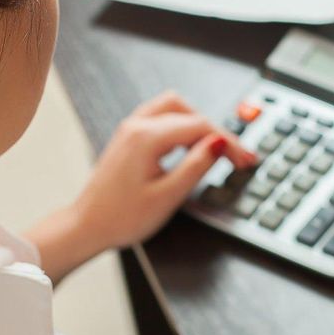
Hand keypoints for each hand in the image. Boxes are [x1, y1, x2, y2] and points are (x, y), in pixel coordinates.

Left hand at [74, 91, 256, 250]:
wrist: (87, 227)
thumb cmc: (121, 217)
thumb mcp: (167, 196)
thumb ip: (196, 166)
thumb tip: (219, 143)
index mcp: (146, 138)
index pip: (200, 126)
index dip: (228, 142)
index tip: (245, 159)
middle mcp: (136, 126)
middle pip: (188, 111)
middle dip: (215, 130)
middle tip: (234, 155)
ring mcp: (130, 129)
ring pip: (174, 108)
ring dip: (197, 124)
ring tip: (214, 150)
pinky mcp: (128, 137)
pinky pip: (161, 117)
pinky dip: (181, 126)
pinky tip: (189, 146)